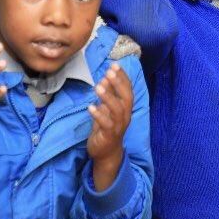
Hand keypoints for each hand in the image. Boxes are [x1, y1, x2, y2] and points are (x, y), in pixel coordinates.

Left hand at [87, 64, 132, 189]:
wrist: (106, 154)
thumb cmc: (106, 128)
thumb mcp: (107, 109)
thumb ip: (108, 95)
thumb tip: (105, 78)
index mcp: (126, 109)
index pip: (128, 90)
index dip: (123, 77)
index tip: (115, 65)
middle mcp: (125, 116)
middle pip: (126, 98)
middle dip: (118, 83)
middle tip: (109, 71)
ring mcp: (118, 126)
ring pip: (117, 110)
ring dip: (108, 97)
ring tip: (99, 86)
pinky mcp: (109, 136)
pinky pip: (105, 124)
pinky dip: (99, 115)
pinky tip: (90, 106)